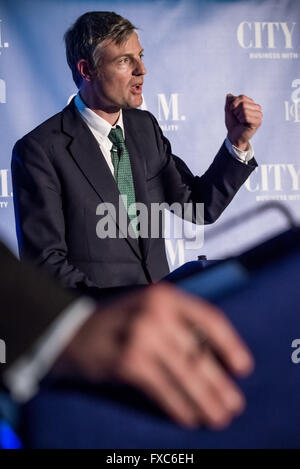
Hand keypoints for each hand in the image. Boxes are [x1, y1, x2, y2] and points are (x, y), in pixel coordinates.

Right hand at [54, 283, 253, 428]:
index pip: (209, 318)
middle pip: (198, 352)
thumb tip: (218, 357)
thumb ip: (180, 322)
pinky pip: (162, 389)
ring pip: (184, 374)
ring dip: (204, 400)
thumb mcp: (151, 307)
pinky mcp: (127, 362)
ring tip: (218, 417)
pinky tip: (188, 418)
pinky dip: (178, 406)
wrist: (74, 332)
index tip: (244, 368)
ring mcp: (140, 337)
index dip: (230, 344)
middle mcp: (155, 312)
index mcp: (166, 296)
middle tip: (234, 405)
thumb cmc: (121, 321)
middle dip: (219, 383)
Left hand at [225, 93, 262, 149]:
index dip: (233, 104)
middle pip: (243, 103)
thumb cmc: (232, 123)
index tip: (233, 112)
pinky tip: (244, 124)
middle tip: (237, 118)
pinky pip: (246, 116)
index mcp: (251, 103)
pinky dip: (241, 120)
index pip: (242, 97)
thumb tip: (229, 95)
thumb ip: (229, 101)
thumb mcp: (228, 110)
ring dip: (238, 116)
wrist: (233, 136)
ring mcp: (259, 114)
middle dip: (236, 111)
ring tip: (241, 121)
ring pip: (244, 109)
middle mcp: (257, 107)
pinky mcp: (258, 122)